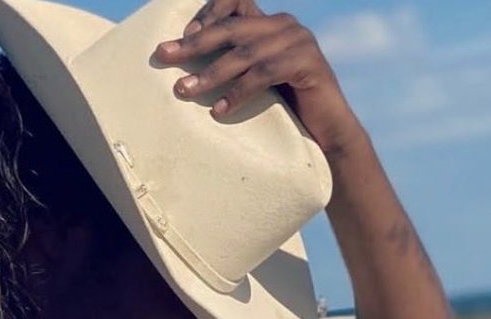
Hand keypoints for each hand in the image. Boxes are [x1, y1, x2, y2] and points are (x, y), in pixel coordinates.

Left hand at [153, 1, 365, 157]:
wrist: (327, 132)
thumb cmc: (285, 110)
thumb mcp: (255, 81)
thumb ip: (234, 66)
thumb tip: (186, 72)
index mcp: (270, 24)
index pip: (236, 2)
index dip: (208, 13)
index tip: (182, 37)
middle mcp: (284, 26)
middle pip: (232, 28)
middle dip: (194, 43)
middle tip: (164, 55)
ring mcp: (299, 41)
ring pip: (245, 53)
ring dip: (211, 73)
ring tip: (184, 90)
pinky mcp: (308, 63)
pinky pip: (265, 73)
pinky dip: (239, 92)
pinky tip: (219, 110)